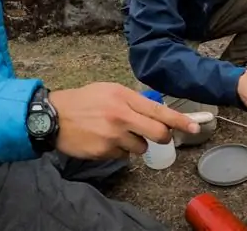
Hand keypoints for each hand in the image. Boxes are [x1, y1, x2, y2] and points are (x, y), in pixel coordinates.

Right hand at [49, 83, 200, 158]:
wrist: (51, 116)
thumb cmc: (84, 101)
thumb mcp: (110, 90)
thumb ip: (134, 101)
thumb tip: (157, 114)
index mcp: (125, 97)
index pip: (160, 111)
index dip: (180, 121)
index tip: (195, 127)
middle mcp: (121, 116)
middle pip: (158, 134)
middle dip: (163, 137)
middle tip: (158, 136)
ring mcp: (113, 135)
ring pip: (141, 148)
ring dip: (135, 144)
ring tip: (117, 134)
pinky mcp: (103, 151)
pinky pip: (123, 156)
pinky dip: (118, 151)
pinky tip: (104, 141)